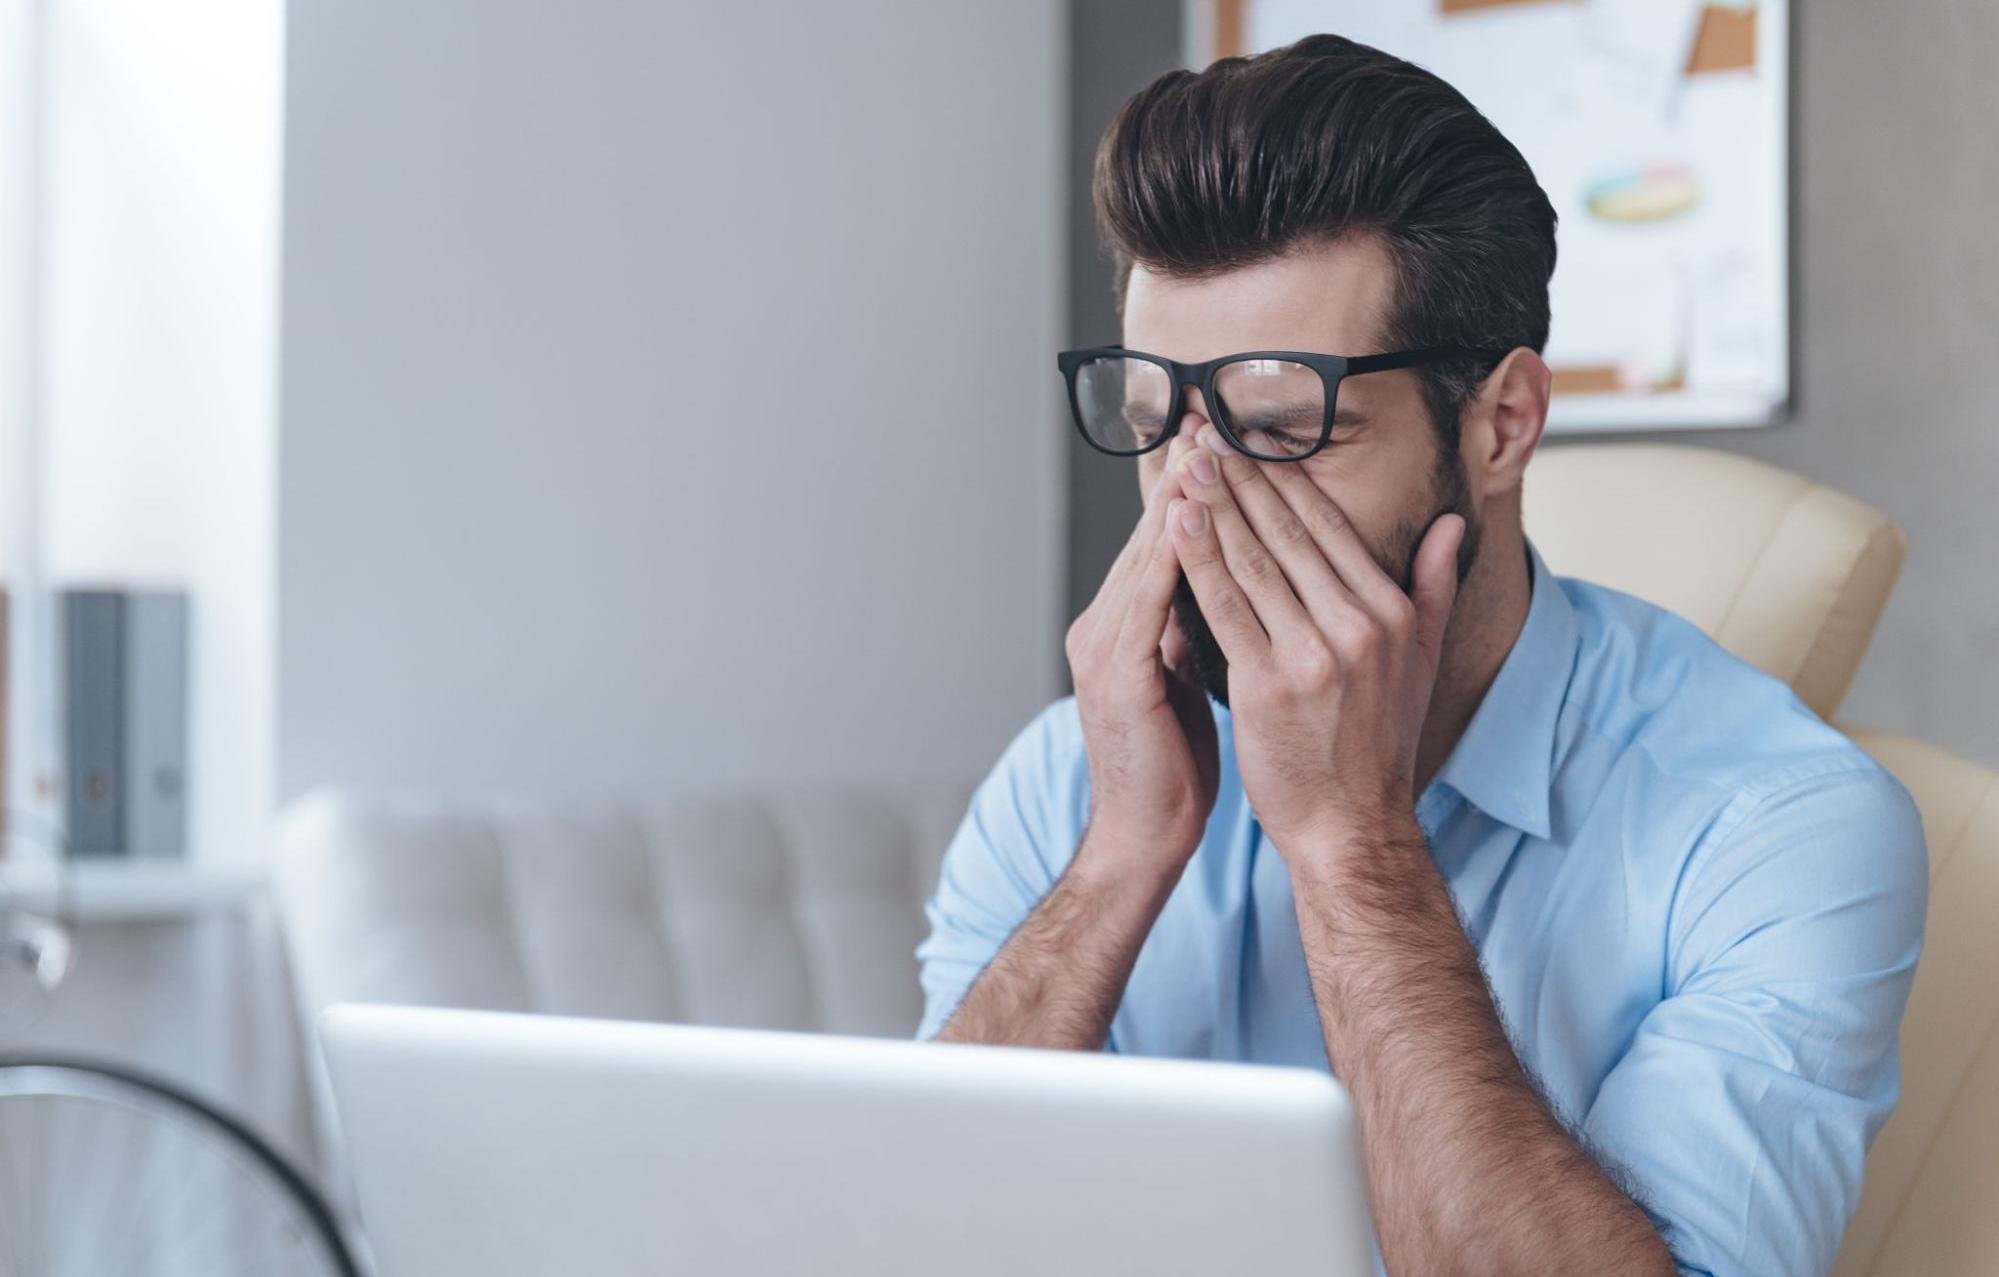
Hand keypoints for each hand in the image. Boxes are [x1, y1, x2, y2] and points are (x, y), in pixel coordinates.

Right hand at [1065, 436, 1220, 875]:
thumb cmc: (1173, 767)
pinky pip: (1149, 596)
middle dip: (1182, 473)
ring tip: (1206, 445)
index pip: (1162, 542)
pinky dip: (1172, 553)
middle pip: (1151, 533)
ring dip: (1178, 499)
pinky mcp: (1114, 669)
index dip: (1190, 489)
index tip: (1218, 437)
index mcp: (1123, 626)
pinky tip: (1196, 518)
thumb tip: (1221, 588)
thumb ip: (1190, 631)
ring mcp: (1102, 645)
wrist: (1144, 836)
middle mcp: (1103, 624)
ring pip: (1149, 554)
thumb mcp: (1186, 682)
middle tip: (1209, 413)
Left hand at [1166, 425, 1462, 860]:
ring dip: (1216, 504)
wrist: (1351, 829)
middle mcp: (1358, 626)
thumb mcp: (1422, 663)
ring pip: (1255, 561)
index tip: (1250, 437)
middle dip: (1243, 475)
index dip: (1284, 477)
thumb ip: (1433, 589)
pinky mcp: (1270, 684)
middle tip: (1205, 428)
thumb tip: (1449, 527)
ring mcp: (1314, 654)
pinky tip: (1177, 522)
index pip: (1329, 527)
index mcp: (1391, 613)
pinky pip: (1226, 607)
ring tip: (1185, 460)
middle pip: (1289, 533)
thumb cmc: (1375, 749)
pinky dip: (1199, 560)